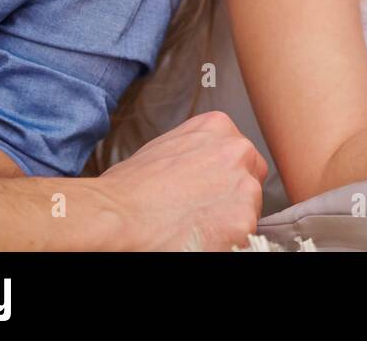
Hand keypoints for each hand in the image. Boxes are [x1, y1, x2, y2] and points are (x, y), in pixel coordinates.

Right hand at [99, 112, 267, 250]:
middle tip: (203, 210)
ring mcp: (244, 186)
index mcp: (218, 127)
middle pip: (250, 177)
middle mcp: (237, 151)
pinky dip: (226, 239)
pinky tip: (200, 236)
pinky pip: (244, 233)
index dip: (224, 175)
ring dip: (229, 218)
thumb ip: (197, 151)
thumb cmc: (129, 188)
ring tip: (196, 224)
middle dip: (232, 195)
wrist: (115, 215)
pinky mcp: (243, 220)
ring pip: (250, 207)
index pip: (238, 153)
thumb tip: (204, 168)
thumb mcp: (166, 147)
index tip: (210, 189)